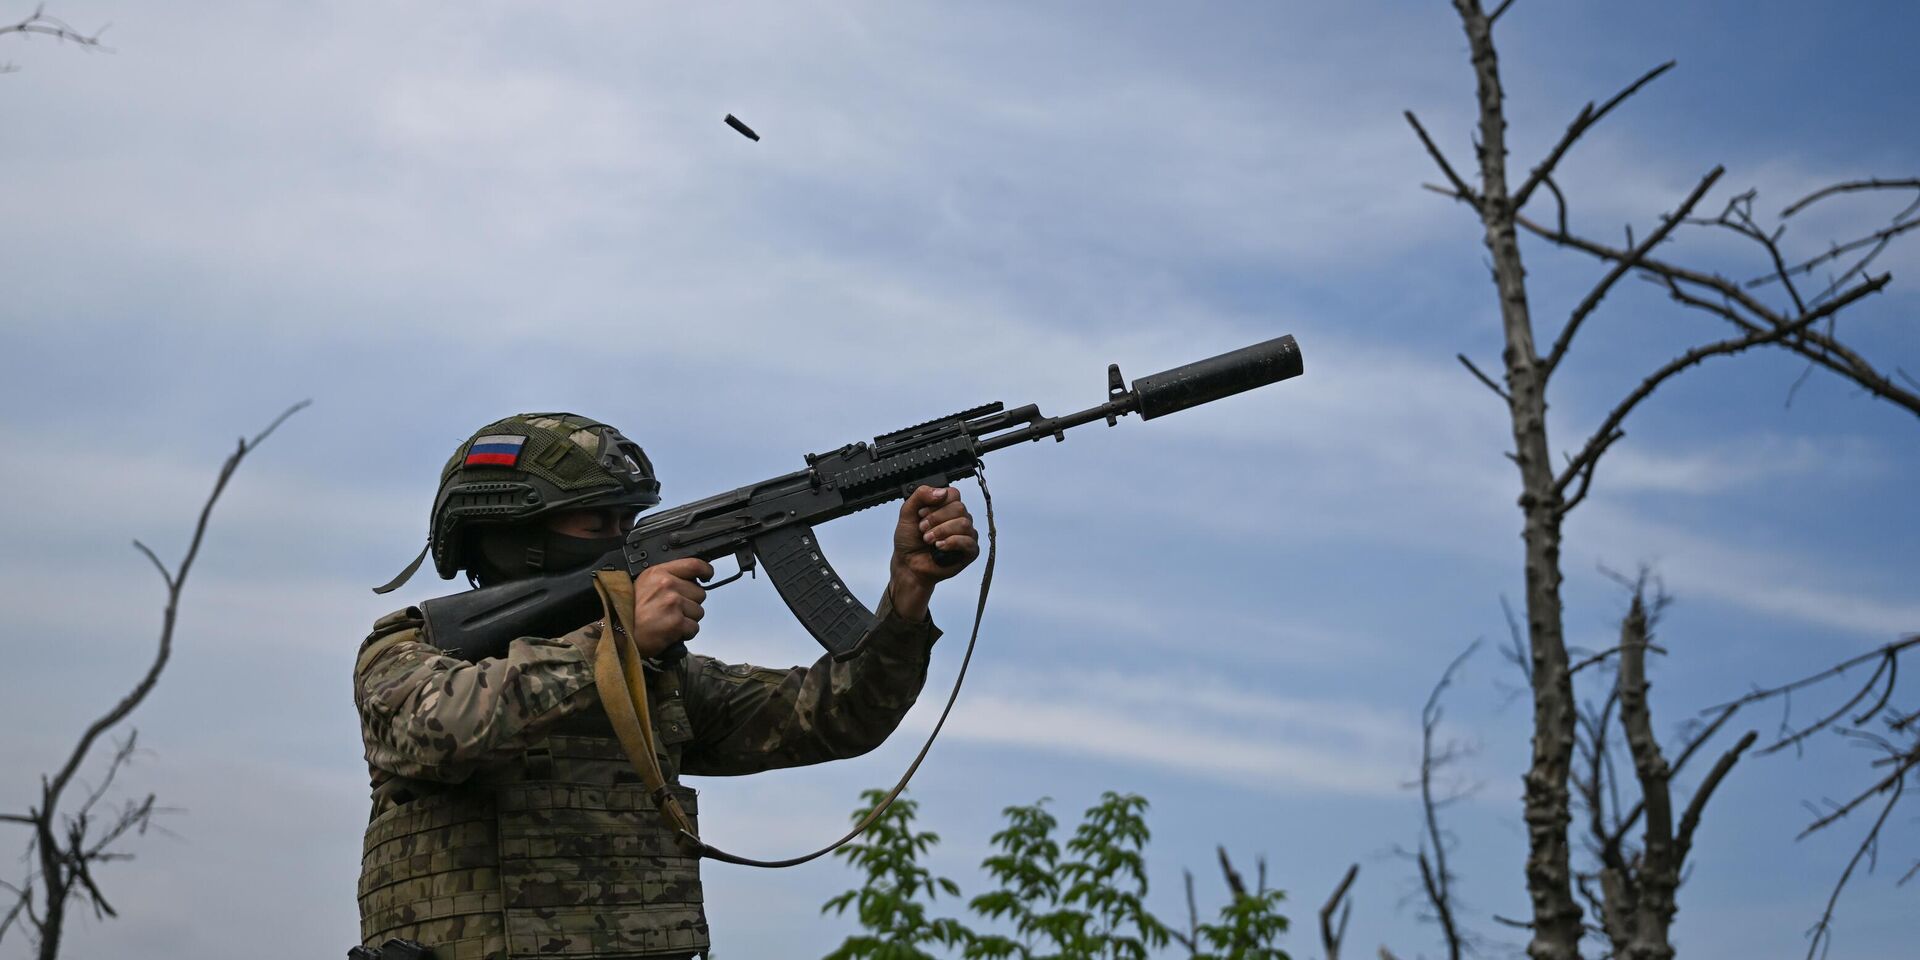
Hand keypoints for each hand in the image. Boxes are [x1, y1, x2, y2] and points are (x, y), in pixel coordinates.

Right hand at [630, 557, 711, 656]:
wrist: (617, 632)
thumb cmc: (628, 611)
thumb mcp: (644, 583)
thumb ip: (666, 577)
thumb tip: (692, 578)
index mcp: (659, 573)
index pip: (693, 564)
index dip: (705, 570)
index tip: (707, 574)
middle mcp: (667, 585)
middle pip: (699, 592)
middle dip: (690, 603)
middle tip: (672, 610)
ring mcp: (673, 603)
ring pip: (698, 611)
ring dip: (688, 619)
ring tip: (669, 621)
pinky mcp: (676, 622)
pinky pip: (694, 627)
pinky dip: (685, 633)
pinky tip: (670, 631)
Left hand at [889, 485, 978, 617]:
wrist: (908, 564)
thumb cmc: (909, 540)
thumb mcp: (907, 512)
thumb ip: (920, 495)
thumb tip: (941, 492)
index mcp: (947, 507)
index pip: (953, 494)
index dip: (937, 503)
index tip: (921, 514)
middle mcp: (959, 518)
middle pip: (959, 508)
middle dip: (936, 519)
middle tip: (923, 529)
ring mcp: (967, 534)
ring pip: (964, 523)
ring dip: (942, 531)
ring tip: (928, 540)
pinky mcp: (970, 551)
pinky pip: (969, 542)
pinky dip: (952, 542)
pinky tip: (939, 547)